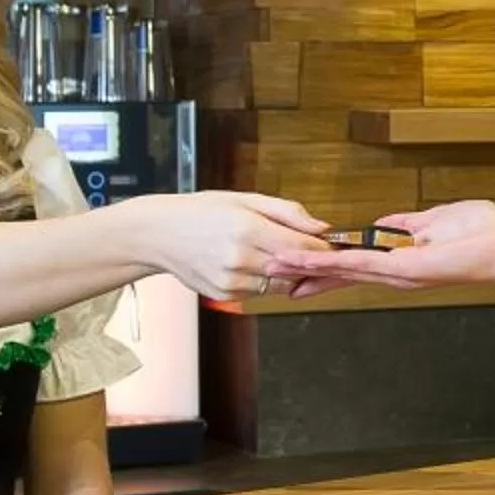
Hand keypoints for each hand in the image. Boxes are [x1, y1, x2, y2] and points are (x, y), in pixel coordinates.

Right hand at [115, 191, 328, 299]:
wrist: (159, 234)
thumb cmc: (202, 211)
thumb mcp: (246, 200)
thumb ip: (288, 214)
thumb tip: (323, 228)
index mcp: (248, 229)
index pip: (302, 246)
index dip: (323, 248)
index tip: (335, 245)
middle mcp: (240, 258)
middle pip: (296, 269)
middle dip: (310, 263)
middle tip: (319, 254)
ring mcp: (232, 281)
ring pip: (281, 286)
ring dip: (290, 274)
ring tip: (281, 256)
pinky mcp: (225, 295)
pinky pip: (260, 293)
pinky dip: (267, 282)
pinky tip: (257, 265)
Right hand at [266, 201, 494, 296]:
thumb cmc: (483, 234)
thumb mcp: (437, 220)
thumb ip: (407, 223)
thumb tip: (383, 224)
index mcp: (401, 258)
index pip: (355, 262)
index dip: (326, 263)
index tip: (297, 262)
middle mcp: (395, 271)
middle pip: (342, 273)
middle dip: (307, 272)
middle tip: (272, 271)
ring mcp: (397, 272)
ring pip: (344, 270)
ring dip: (309, 266)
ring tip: (276, 264)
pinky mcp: (404, 268)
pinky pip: (361, 264)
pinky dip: (332, 261)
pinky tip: (308, 260)